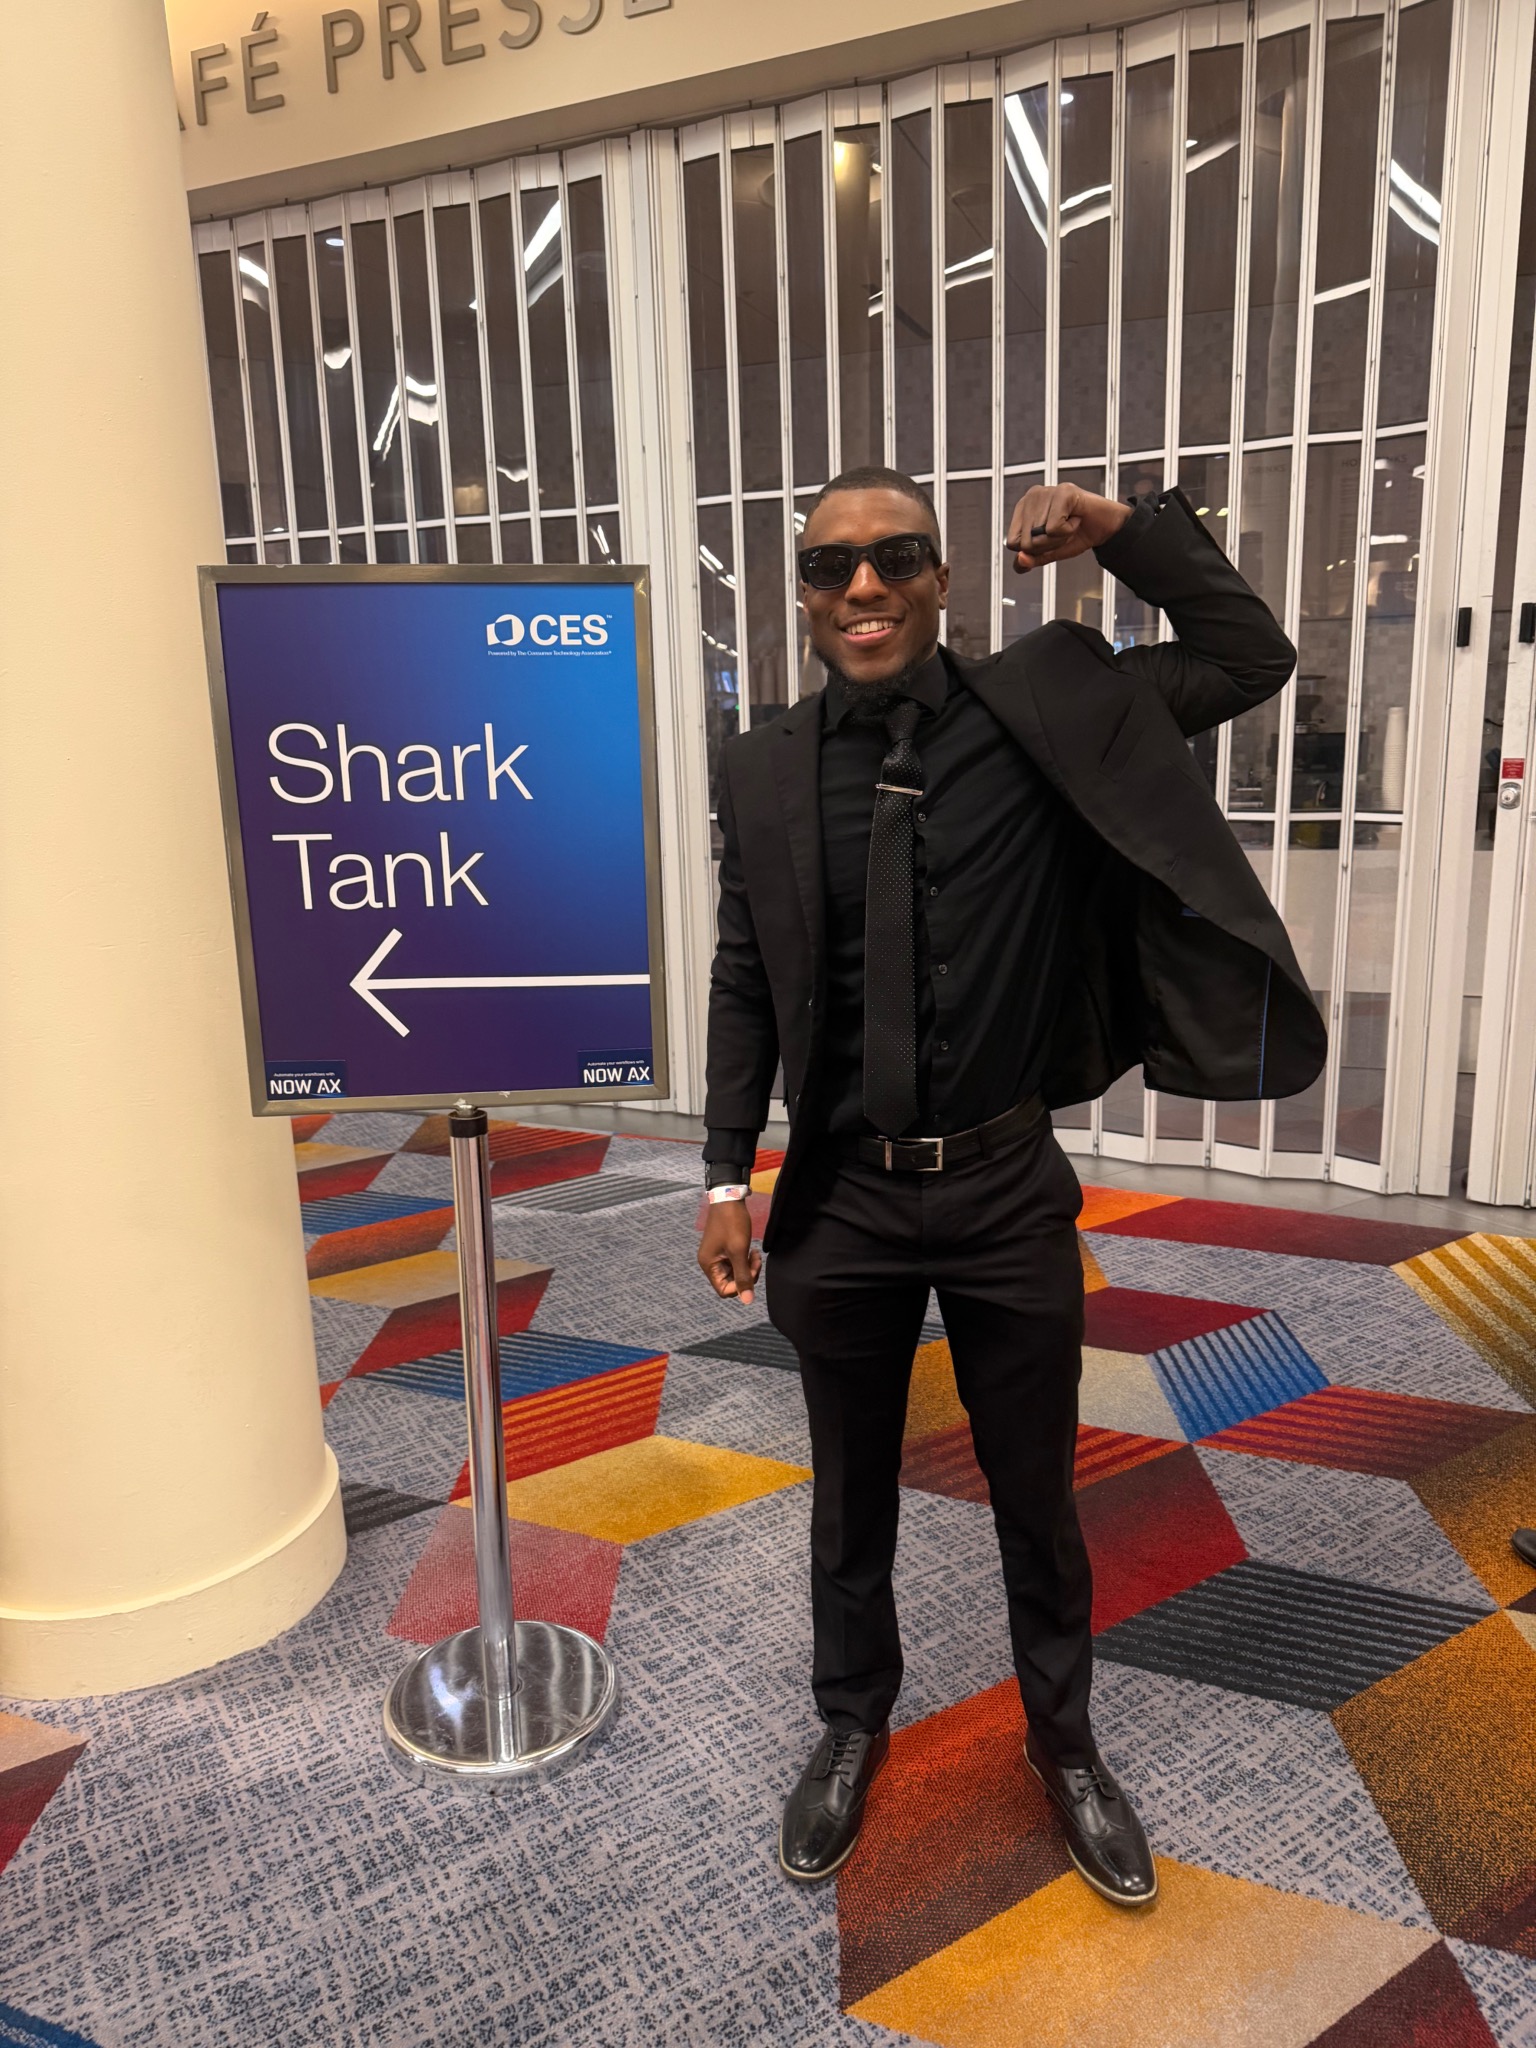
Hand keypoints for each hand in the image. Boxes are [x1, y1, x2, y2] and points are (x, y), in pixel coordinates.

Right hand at [698, 1200, 762, 1304]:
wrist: (729, 1197)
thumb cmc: (731, 1223)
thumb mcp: (739, 1251)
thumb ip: (743, 1276)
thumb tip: (747, 1300)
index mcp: (709, 1265)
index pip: (724, 1291)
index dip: (740, 1287)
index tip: (751, 1271)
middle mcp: (710, 1262)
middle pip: (730, 1282)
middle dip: (746, 1275)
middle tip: (755, 1260)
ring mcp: (716, 1255)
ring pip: (734, 1273)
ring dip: (747, 1267)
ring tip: (755, 1254)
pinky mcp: (723, 1248)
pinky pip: (735, 1263)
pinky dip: (744, 1260)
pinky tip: (751, 1250)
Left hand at [1005, 483, 1131, 572]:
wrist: (1105, 527)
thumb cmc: (1077, 534)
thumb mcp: (1049, 552)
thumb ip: (1031, 559)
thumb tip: (1020, 560)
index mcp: (1022, 509)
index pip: (1012, 543)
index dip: (1033, 550)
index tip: (1049, 538)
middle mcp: (1031, 497)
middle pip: (1026, 543)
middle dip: (1048, 545)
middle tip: (1063, 531)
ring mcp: (1046, 492)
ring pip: (1040, 536)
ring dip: (1060, 538)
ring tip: (1070, 523)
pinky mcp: (1062, 492)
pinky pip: (1054, 528)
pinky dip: (1069, 531)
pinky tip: (1076, 518)